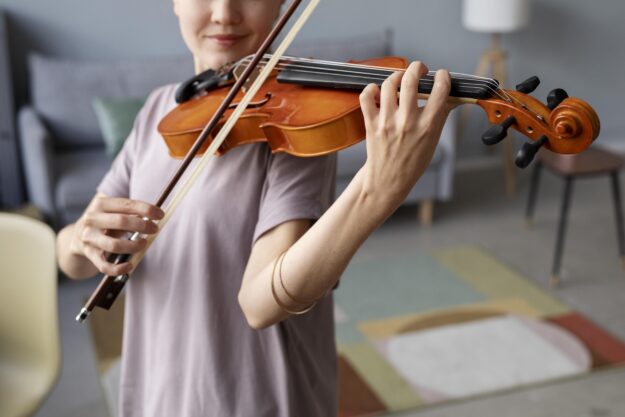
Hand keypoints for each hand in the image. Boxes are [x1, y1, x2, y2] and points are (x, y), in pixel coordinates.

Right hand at [70, 195, 163, 275]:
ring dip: (133, 246)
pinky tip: (130, 265)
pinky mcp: (89, 254)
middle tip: (155, 229)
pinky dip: (118, 268)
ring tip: (143, 243)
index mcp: (100, 204)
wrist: (77, 237)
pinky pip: (104, 265)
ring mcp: (89, 237)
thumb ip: (131, 213)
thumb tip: (154, 216)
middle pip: (121, 222)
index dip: (146, 209)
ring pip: (113, 245)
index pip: (126, 205)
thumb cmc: (105, 222)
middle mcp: (92, 219)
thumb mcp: (114, 212)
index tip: (160, 214)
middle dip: (142, 226)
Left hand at [359, 61, 451, 208]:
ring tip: (400, 80)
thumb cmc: (412, 162)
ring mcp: (387, 122)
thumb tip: (451, 96)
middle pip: (411, 80)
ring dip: (396, 76)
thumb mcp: (433, 140)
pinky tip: (378, 92)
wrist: (388, 180)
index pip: (441, 90)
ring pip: (389, 84)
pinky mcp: (371, 124)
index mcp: (428, 126)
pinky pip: (367, 96)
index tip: (441, 75)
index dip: (443, 76)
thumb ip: (440, 116)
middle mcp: (407, 122)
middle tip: (419, 69)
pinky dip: (371, 89)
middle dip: (417, 67)